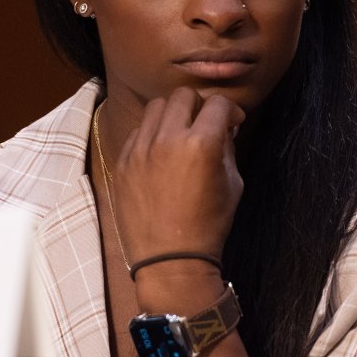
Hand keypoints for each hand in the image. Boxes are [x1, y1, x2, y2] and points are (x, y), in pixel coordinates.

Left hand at [111, 87, 244, 268]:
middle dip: (200, 105)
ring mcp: (140, 150)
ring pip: (157, 107)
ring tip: (180, 133)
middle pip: (183, 95)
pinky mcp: (123, 161)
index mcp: (200, 144)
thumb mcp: (232, 184)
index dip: (230, 110)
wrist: (170, 261)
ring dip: (173, 114)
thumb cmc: (208, 225)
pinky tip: (161, 152)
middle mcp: (167, 140)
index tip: (232, 122)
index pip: (217, 103)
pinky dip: (153, 133)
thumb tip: (223, 127)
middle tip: (205, 124)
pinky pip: (138, 131)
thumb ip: (227, 147)